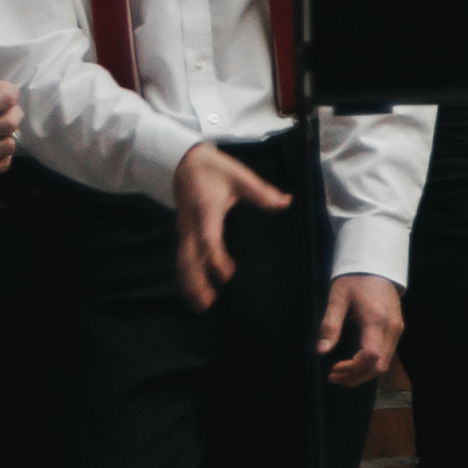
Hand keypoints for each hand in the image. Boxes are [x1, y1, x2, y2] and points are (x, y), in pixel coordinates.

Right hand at [169, 137, 292, 307]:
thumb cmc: (212, 169)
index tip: (226, 274)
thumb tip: (286, 202)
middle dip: (196, 280)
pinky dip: (187, 274)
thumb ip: (261, 191)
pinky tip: (194, 290)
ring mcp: (184, 229)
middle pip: (189, 257)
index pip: (207, 238)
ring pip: (183, 260)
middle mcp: (191, 224)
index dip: (214, 257)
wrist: (182, 162)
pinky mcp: (183, 232)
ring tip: (200, 305)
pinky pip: (183, 257)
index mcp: (205, 210)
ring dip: (189, 282)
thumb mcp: (238, 175)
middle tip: (206, 303)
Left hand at [316, 274, 405, 385]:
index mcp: (377, 320)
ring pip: (384, 364)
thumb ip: (330, 325)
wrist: (377, 264)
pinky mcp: (396, 329)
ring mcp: (397, 330)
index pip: (370, 356)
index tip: (332, 369)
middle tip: (333, 377)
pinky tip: (354, 364)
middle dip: (355, 377)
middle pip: (379, 366)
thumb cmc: (356, 279)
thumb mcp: (338, 298)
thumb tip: (321, 350)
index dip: (351, 368)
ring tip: (341, 374)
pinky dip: (370, 365)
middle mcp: (392, 328)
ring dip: (363, 374)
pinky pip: (386, 355)